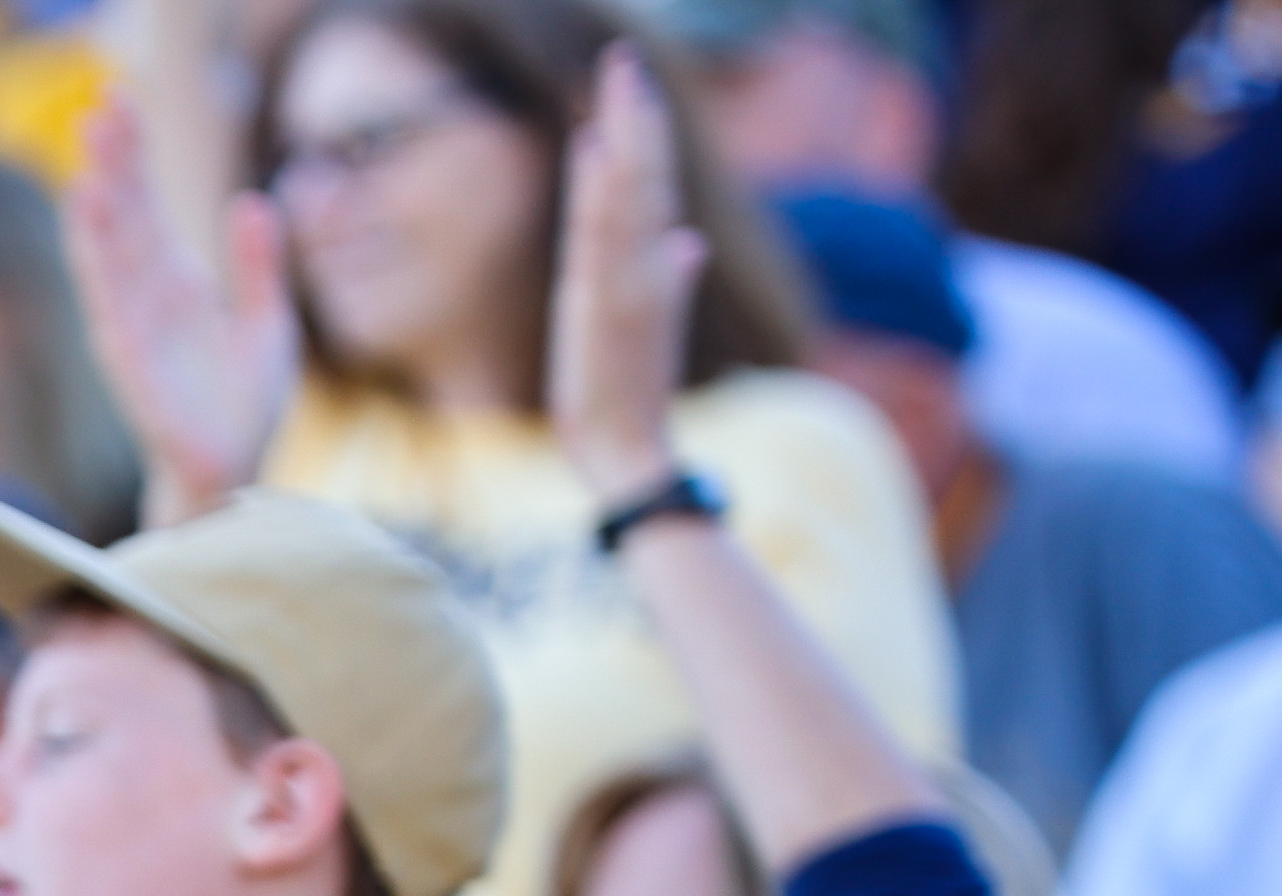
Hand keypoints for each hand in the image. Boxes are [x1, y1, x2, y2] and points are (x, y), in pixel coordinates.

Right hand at [64, 98, 294, 514]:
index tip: (119, 101)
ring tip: (91, 150)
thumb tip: (254, 199)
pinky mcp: (130, 360)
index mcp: (178, 284)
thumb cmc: (244, 406)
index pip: (148, 207)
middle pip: (124, 217)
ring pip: (110, 252)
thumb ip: (260, 264)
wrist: (236, 474)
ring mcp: (134, 327)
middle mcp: (148, 299)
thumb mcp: (269, 322)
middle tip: (100, 104)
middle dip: (113, 162)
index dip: (134, 157)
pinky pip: (108, 298)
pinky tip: (86, 212)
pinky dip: (96, 256)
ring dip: (99, 201)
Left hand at [546, 47, 699, 499]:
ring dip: (624, 135)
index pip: (644, 191)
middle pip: (641, 175)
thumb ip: (669, 282)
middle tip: (623, 60)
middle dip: (634, 116)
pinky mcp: (611, 304)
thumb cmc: (631, 394)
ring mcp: (629, 280)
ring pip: (629, 192)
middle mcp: (642, 266)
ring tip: (617, 84)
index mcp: (648, 269)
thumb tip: (689, 242)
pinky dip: (600, 188)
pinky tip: (592, 147)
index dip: (638, 138)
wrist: (629, 449)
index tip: (625, 92)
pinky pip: (605, 233)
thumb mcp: (647, 331)